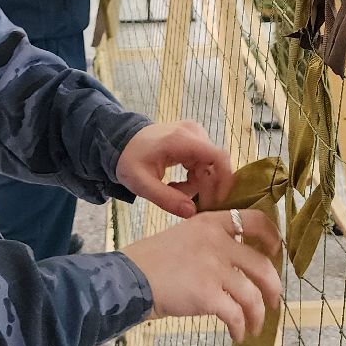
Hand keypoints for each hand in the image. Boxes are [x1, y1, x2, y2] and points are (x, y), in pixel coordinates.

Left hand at [116, 120, 232, 215]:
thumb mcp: (142, 184)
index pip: (217, 156)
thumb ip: (166, 199)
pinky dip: (193, 178)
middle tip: (183, 202)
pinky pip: (203, 163)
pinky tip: (176, 184)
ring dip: (196, 185)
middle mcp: (193, 133)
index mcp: (181, 140)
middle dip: (203, 188)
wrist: (120, 142)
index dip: (224, 180)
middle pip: (213, 166)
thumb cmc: (129, 161)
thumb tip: (192, 212)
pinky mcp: (194, 139)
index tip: (217, 201)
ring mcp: (194, 133)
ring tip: (172, 190)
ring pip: (209, 167)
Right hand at [121, 208, 283, 340]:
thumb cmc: (152, 261)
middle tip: (273, 302)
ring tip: (254, 327)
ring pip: (253, 296)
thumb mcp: (183, 236)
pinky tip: (237, 335)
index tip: (275, 252)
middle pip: (262, 265)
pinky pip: (236, 315)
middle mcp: (217, 242)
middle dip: (273, 289)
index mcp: (211, 223)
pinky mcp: (208, 295)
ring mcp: (213, 269)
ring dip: (258, 315)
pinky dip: (240, 328)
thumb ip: (211, 243)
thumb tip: (238, 265)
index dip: (272, 237)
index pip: (254, 220)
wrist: (129, 279)